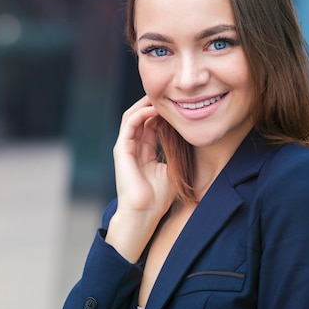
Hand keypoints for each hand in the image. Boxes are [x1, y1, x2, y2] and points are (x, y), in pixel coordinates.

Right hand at [107, 96, 174, 261]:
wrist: (143, 213)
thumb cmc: (157, 198)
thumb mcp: (170, 170)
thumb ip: (173, 154)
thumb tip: (187, 140)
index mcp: (143, 152)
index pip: (150, 125)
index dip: (162, 113)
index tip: (177, 105)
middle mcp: (132, 147)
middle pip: (140, 117)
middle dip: (153, 104)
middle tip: (169, 95)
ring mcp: (125, 147)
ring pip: (132, 116)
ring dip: (146, 105)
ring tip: (161, 98)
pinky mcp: (121, 149)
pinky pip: (129, 124)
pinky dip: (141, 114)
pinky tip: (155, 110)